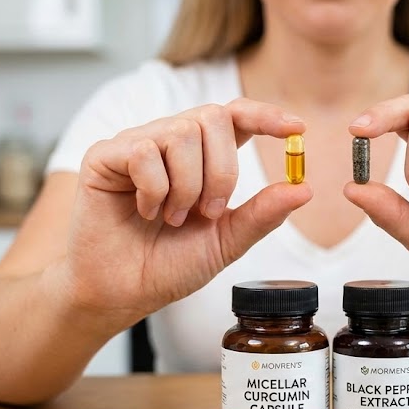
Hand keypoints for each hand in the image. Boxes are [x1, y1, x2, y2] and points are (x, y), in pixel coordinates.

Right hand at [61, 98, 311, 321]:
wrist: (120, 293)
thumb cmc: (166, 265)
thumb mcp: (225, 242)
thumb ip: (262, 215)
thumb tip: (303, 189)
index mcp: (203, 158)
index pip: (236, 116)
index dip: (265, 115)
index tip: (297, 129)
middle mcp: (170, 142)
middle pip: (213, 118)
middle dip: (222, 171)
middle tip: (208, 212)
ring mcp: (137, 144)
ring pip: (181, 133)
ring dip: (187, 186)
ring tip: (171, 218)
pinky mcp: (105, 155)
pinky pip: (144, 151)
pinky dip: (154, 189)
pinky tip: (144, 211)